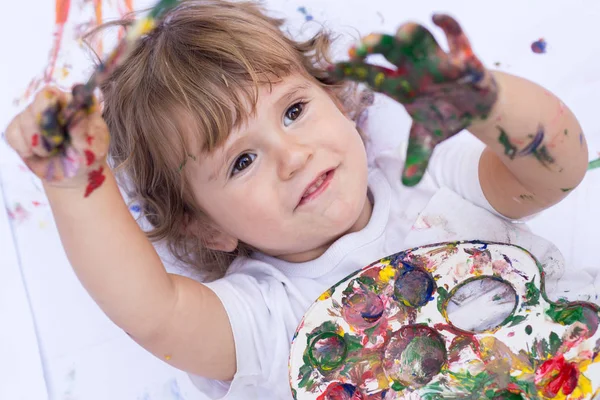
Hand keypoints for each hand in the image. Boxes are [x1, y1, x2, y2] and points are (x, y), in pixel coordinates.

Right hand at [5, 86, 109, 195]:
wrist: (75, 175)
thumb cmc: (88, 157)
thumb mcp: (93, 147)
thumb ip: (85, 130)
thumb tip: (77, 112)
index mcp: (75, 103)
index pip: (58, 92)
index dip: (55, 107)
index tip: (63, 126)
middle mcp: (54, 103)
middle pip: (40, 99)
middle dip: (46, 125)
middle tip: (57, 143)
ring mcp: (34, 114)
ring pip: (24, 118)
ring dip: (38, 142)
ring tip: (53, 151)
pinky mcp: (19, 128)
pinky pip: (13, 133)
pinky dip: (26, 148)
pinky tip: (39, 154)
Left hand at [330, 14, 497, 185]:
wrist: (475, 106)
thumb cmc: (445, 116)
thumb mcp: (427, 139)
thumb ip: (416, 159)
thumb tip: (406, 184)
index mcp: (400, 86)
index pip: (371, 76)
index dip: (353, 71)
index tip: (332, 68)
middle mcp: (414, 69)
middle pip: (389, 52)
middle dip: (374, 47)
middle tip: (357, 48)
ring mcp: (436, 60)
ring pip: (419, 41)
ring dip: (411, 36)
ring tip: (401, 34)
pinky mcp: (462, 56)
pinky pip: (456, 36)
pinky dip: (449, 27)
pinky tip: (438, 18)